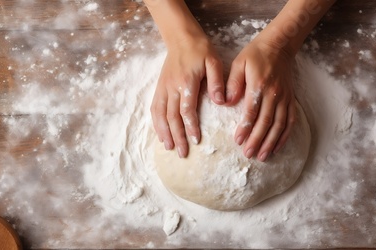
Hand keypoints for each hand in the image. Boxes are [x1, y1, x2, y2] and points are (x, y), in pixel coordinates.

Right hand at [151, 36, 224, 157]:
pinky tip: (160, 133)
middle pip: (172, 117)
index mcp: (186, 82)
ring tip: (168, 147)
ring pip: (160, 114)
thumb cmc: (200, 49)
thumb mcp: (214, 61)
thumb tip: (220, 102)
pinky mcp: (159, 87)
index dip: (190, 126)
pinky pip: (155, 108)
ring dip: (163, 132)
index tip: (196, 140)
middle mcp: (171, 87)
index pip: (186, 110)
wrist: (180, 37)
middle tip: (182, 153)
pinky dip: (156, 122)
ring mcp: (163, 88)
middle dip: (177, 136)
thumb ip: (217, 81)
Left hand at [226, 36, 296, 161]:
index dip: (245, 128)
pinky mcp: (290, 100)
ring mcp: (284, 98)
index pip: (252, 111)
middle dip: (257, 140)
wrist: (279, 46)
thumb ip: (232, 83)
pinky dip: (284, 136)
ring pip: (279, 125)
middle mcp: (274, 94)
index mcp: (259, 85)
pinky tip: (277, 147)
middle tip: (248, 154)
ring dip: (270, 142)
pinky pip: (289, 121)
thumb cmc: (255, 55)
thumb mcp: (239, 64)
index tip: (237, 140)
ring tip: (262, 156)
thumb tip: (226, 102)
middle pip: (266, 122)